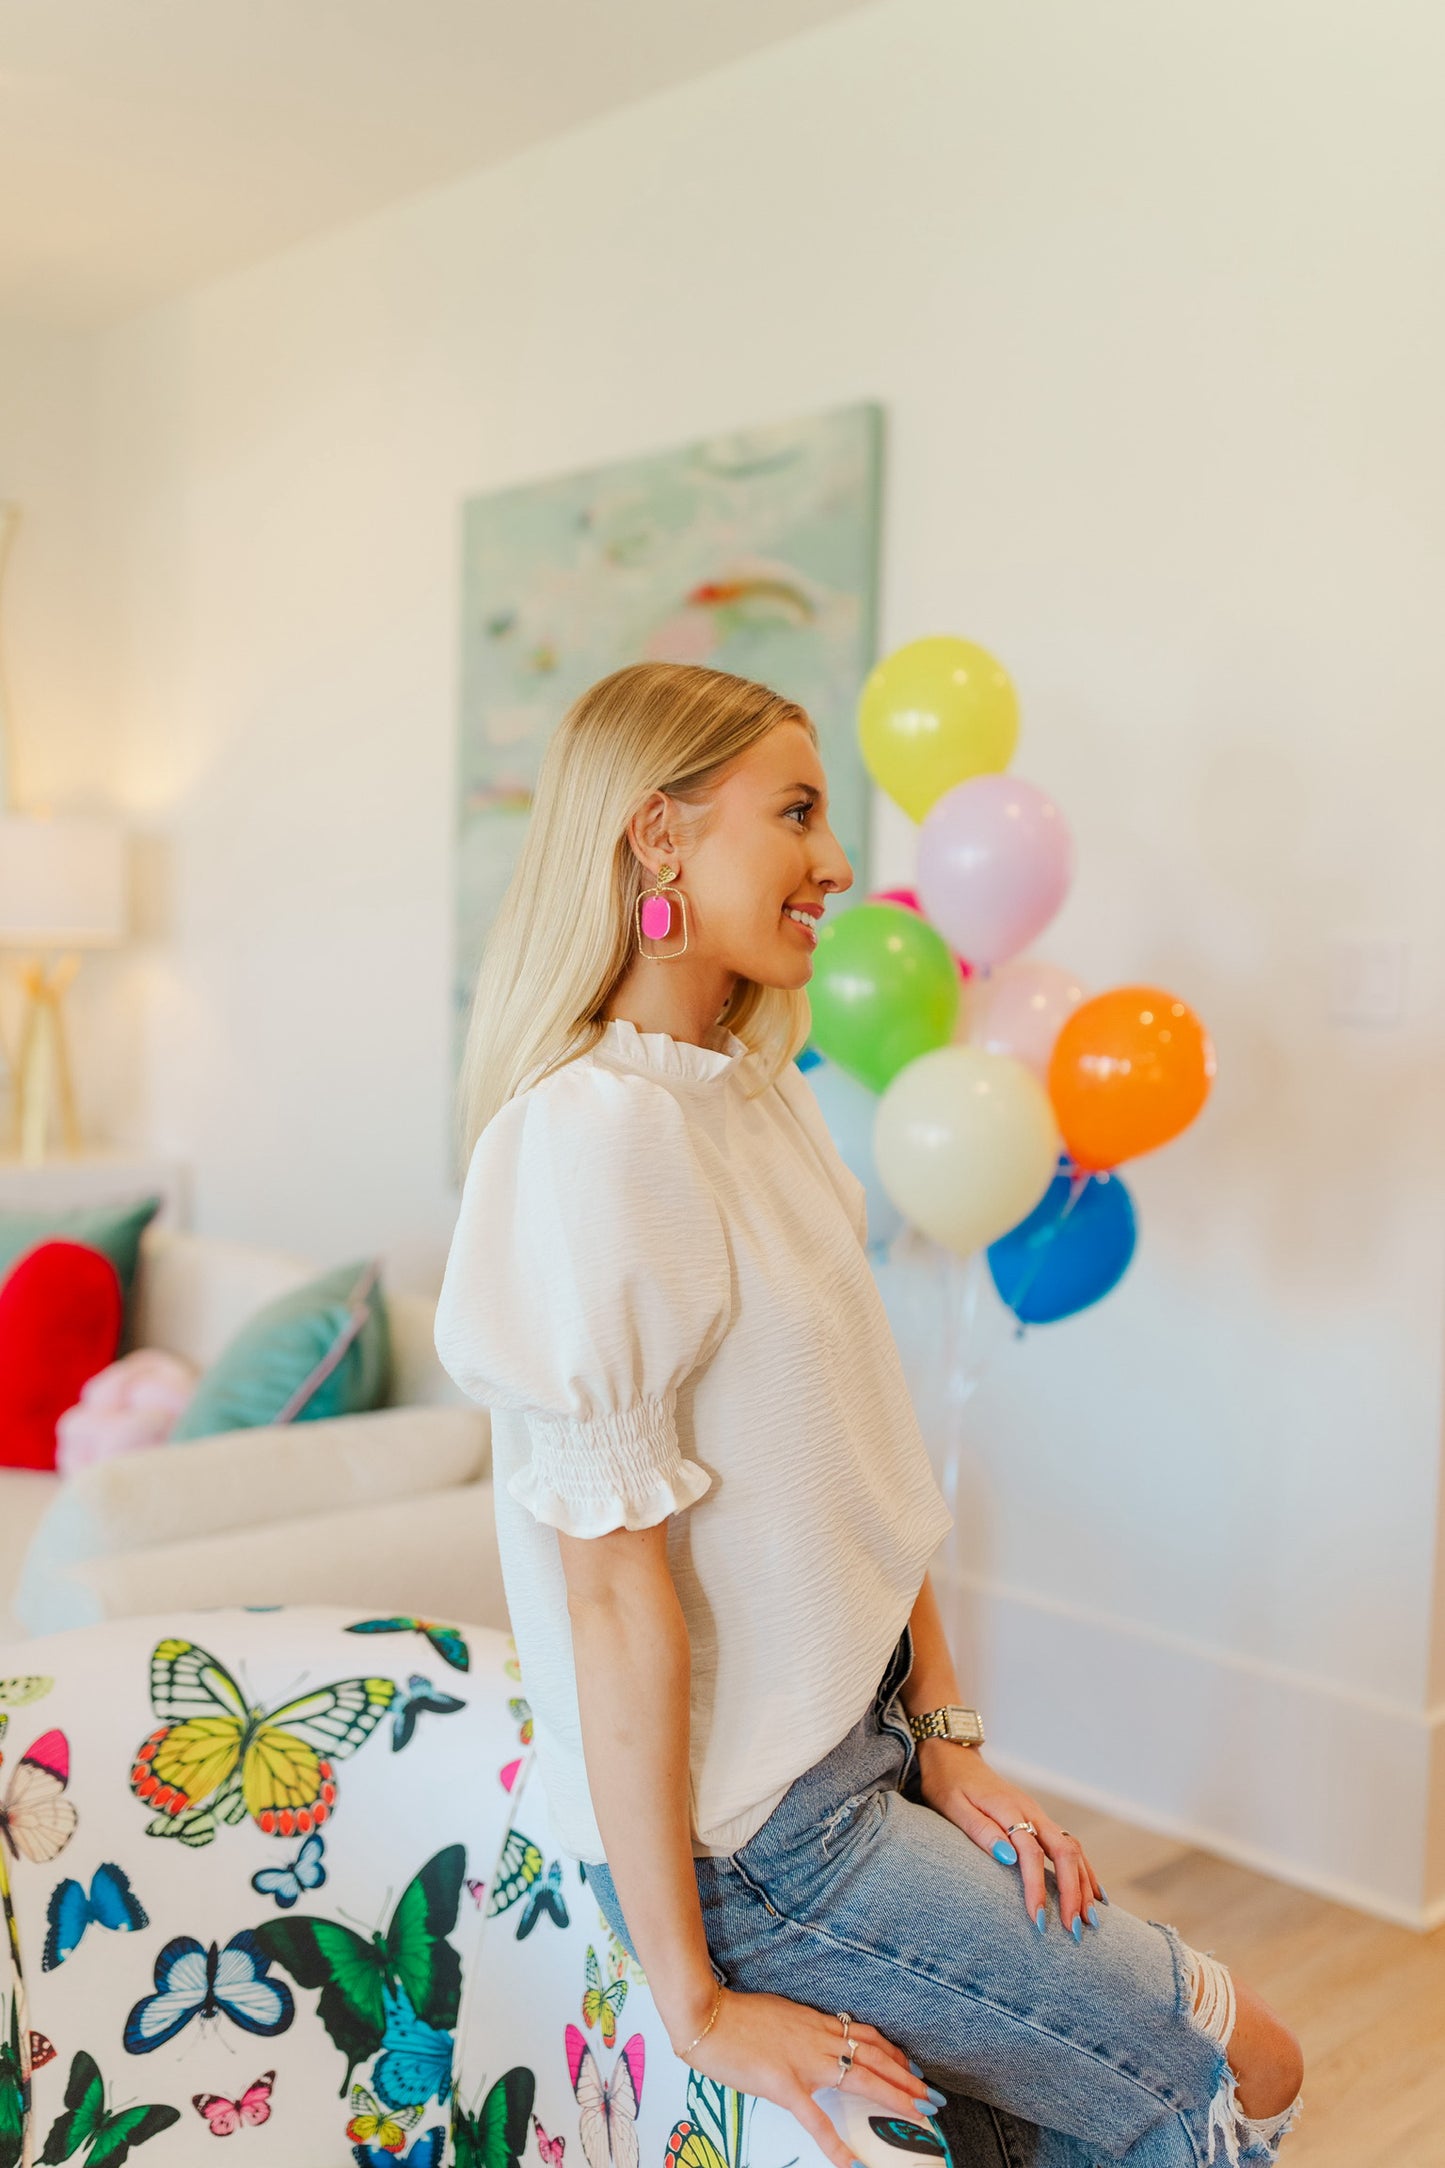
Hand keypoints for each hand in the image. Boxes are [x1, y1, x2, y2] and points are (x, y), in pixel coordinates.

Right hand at [681, 1989, 943, 2167]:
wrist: (706, 2015)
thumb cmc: (736, 2017)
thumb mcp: (778, 2016)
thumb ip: (801, 2030)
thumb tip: (815, 2041)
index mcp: (816, 2023)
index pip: (866, 2036)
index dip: (894, 2052)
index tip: (913, 2067)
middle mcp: (818, 2039)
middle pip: (874, 2056)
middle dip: (907, 2078)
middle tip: (932, 2096)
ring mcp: (804, 2062)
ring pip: (861, 2078)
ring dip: (893, 2096)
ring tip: (917, 2114)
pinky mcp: (783, 2084)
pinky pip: (815, 2119)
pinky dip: (834, 2144)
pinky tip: (850, 2163)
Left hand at [915, 1742, 1105, 1937]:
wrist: (953, 1755)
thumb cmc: (948, 1784)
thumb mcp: (954, 1808)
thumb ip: (981, 1831)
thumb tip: (1009, 1858)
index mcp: (1008, 1808)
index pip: (1031, 1854)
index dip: (1037, 1889)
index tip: (1038, 1920)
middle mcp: (1031, 1810)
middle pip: (1065, 1852)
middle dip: (1074, 1892)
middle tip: (1074, 1930)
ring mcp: (1038, 1814)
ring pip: (1073, 1849)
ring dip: (1084, 1885)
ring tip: (1090, 1921)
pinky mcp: (1039, 1819)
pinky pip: (1069, 1845)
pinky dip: (1085, 1870)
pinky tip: (1094, 1893)